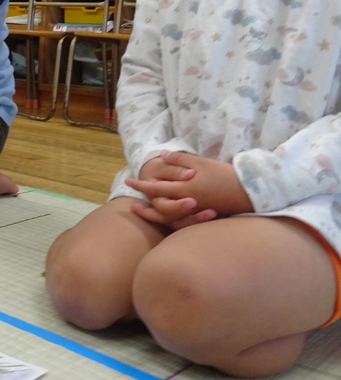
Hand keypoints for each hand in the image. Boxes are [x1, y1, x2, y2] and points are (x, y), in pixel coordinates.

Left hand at [126, 151, 251, 227]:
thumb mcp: (201, 163)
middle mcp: (187, 203)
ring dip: (153, 214)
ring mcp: (195, 213)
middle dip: (144, 203)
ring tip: (141, 209)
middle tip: (132, 202)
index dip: (141, 185)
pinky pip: (181, 224)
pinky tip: (164, 216)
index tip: (129, 181)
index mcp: (185, 188)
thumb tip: (161, 156)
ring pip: (168, 218)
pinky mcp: (203, 218)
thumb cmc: (225, 174)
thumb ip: (180, 160)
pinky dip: (170, 220)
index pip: (156, 188)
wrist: (250, 192)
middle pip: (158, 206)